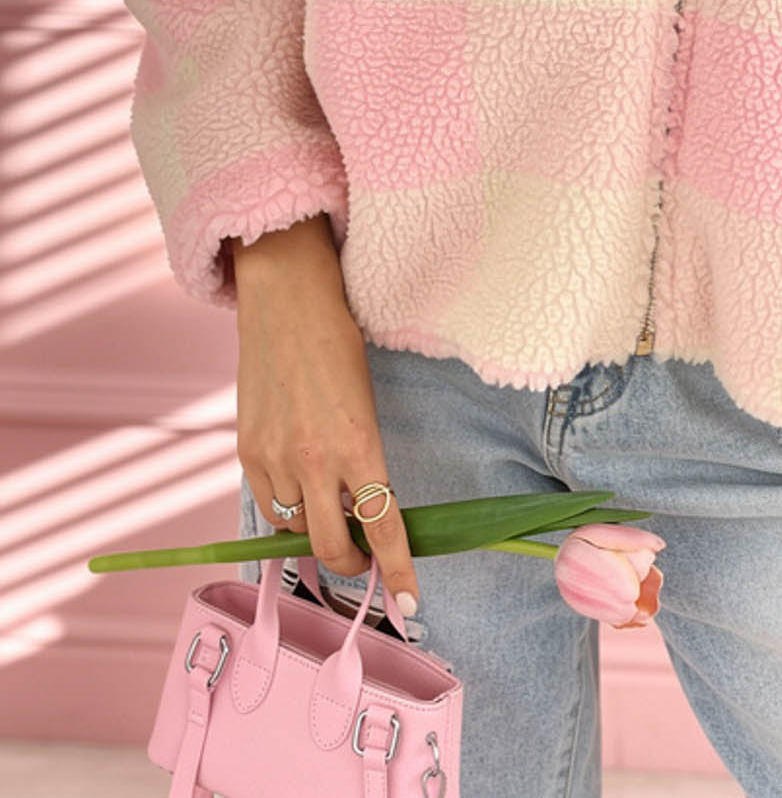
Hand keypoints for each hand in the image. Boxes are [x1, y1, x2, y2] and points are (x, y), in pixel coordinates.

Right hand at [232, 225, 421, 616]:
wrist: (287, 301)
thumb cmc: (338, 343)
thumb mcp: (365, 402)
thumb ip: (362, 457)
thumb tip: (364, 507)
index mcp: (357, 443)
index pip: (383, 525)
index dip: (399, 570)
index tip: (411, 605)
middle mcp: (313, 460)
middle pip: (331, 546)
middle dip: (352, 563)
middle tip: (362, 555)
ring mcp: (274, 458)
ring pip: (296, 529)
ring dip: (316, 530)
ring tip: (328, 506)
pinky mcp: (246, 452)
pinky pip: (267, 505)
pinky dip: (285, 507)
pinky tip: (296, 485)